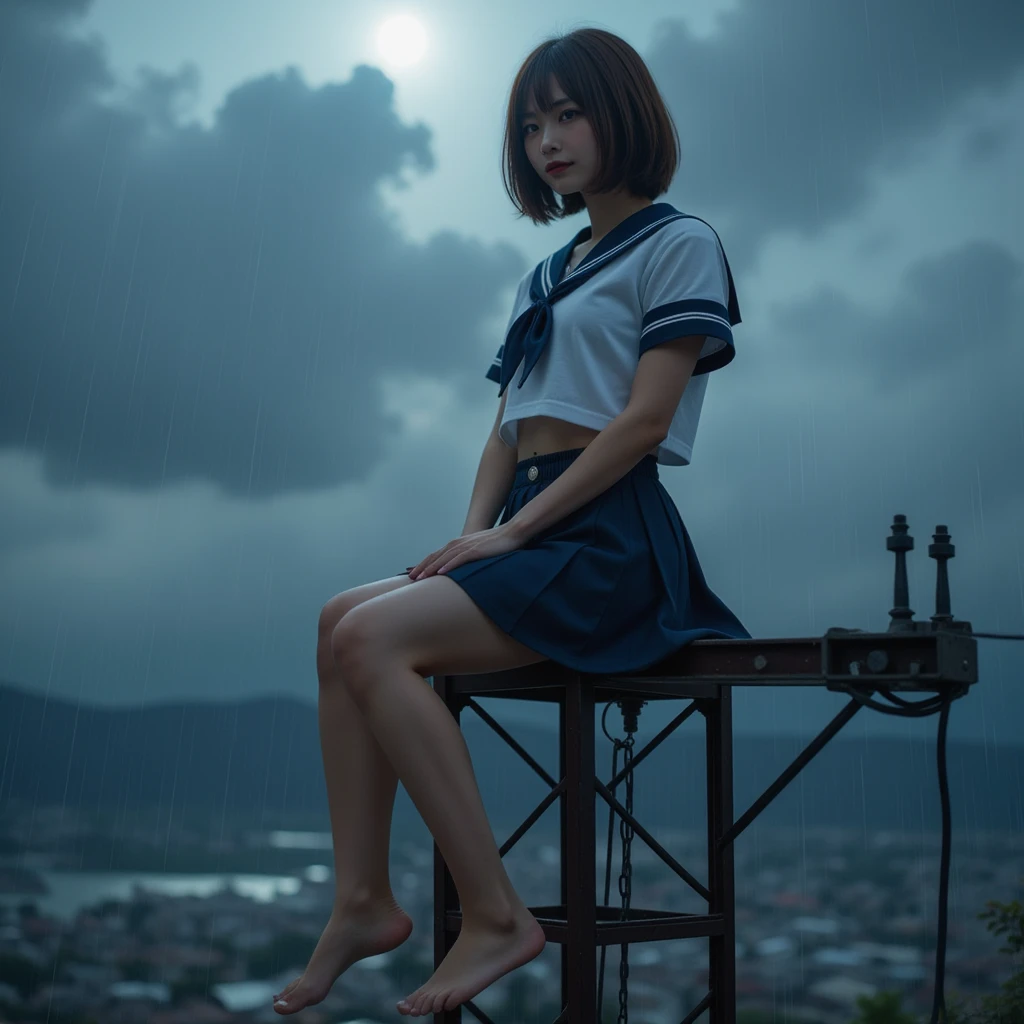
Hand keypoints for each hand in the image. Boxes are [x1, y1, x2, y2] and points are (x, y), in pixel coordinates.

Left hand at [408, 524, 523, 579]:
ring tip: (421, 577)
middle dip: (422, 566)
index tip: (412, 573)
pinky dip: (450, 565)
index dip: (423, 563)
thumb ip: (466, 557)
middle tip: (409, 577)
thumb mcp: (477, 550)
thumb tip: (458, 570)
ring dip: (431, 567)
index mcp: (457, 544)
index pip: (436, 555)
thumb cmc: (496, 543)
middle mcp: (459, 544)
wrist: (512, 532)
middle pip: (435, 556)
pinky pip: (460, 558)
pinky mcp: (477, 550)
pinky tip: (441, 572)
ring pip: (444, 558)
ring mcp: (467, 546)